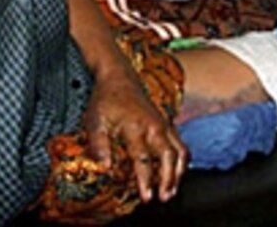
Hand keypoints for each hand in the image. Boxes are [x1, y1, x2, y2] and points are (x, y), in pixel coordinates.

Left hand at [82, 68, 187, 202]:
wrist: (119, 78)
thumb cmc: (106, 100)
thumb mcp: (95, 121)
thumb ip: (99, 145)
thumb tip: (104, 167)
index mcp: (135, 126)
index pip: (143, 158)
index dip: (146, 180)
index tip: (147, 196)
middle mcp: (154, 126)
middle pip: (168, 156)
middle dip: (168, 179)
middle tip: (163, 197)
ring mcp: (163, 124)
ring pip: (179, 151)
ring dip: (178, 173)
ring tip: (172, 191)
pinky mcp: (167, 124)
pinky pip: (181, 144)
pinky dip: (181, 161)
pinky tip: (176, 174)